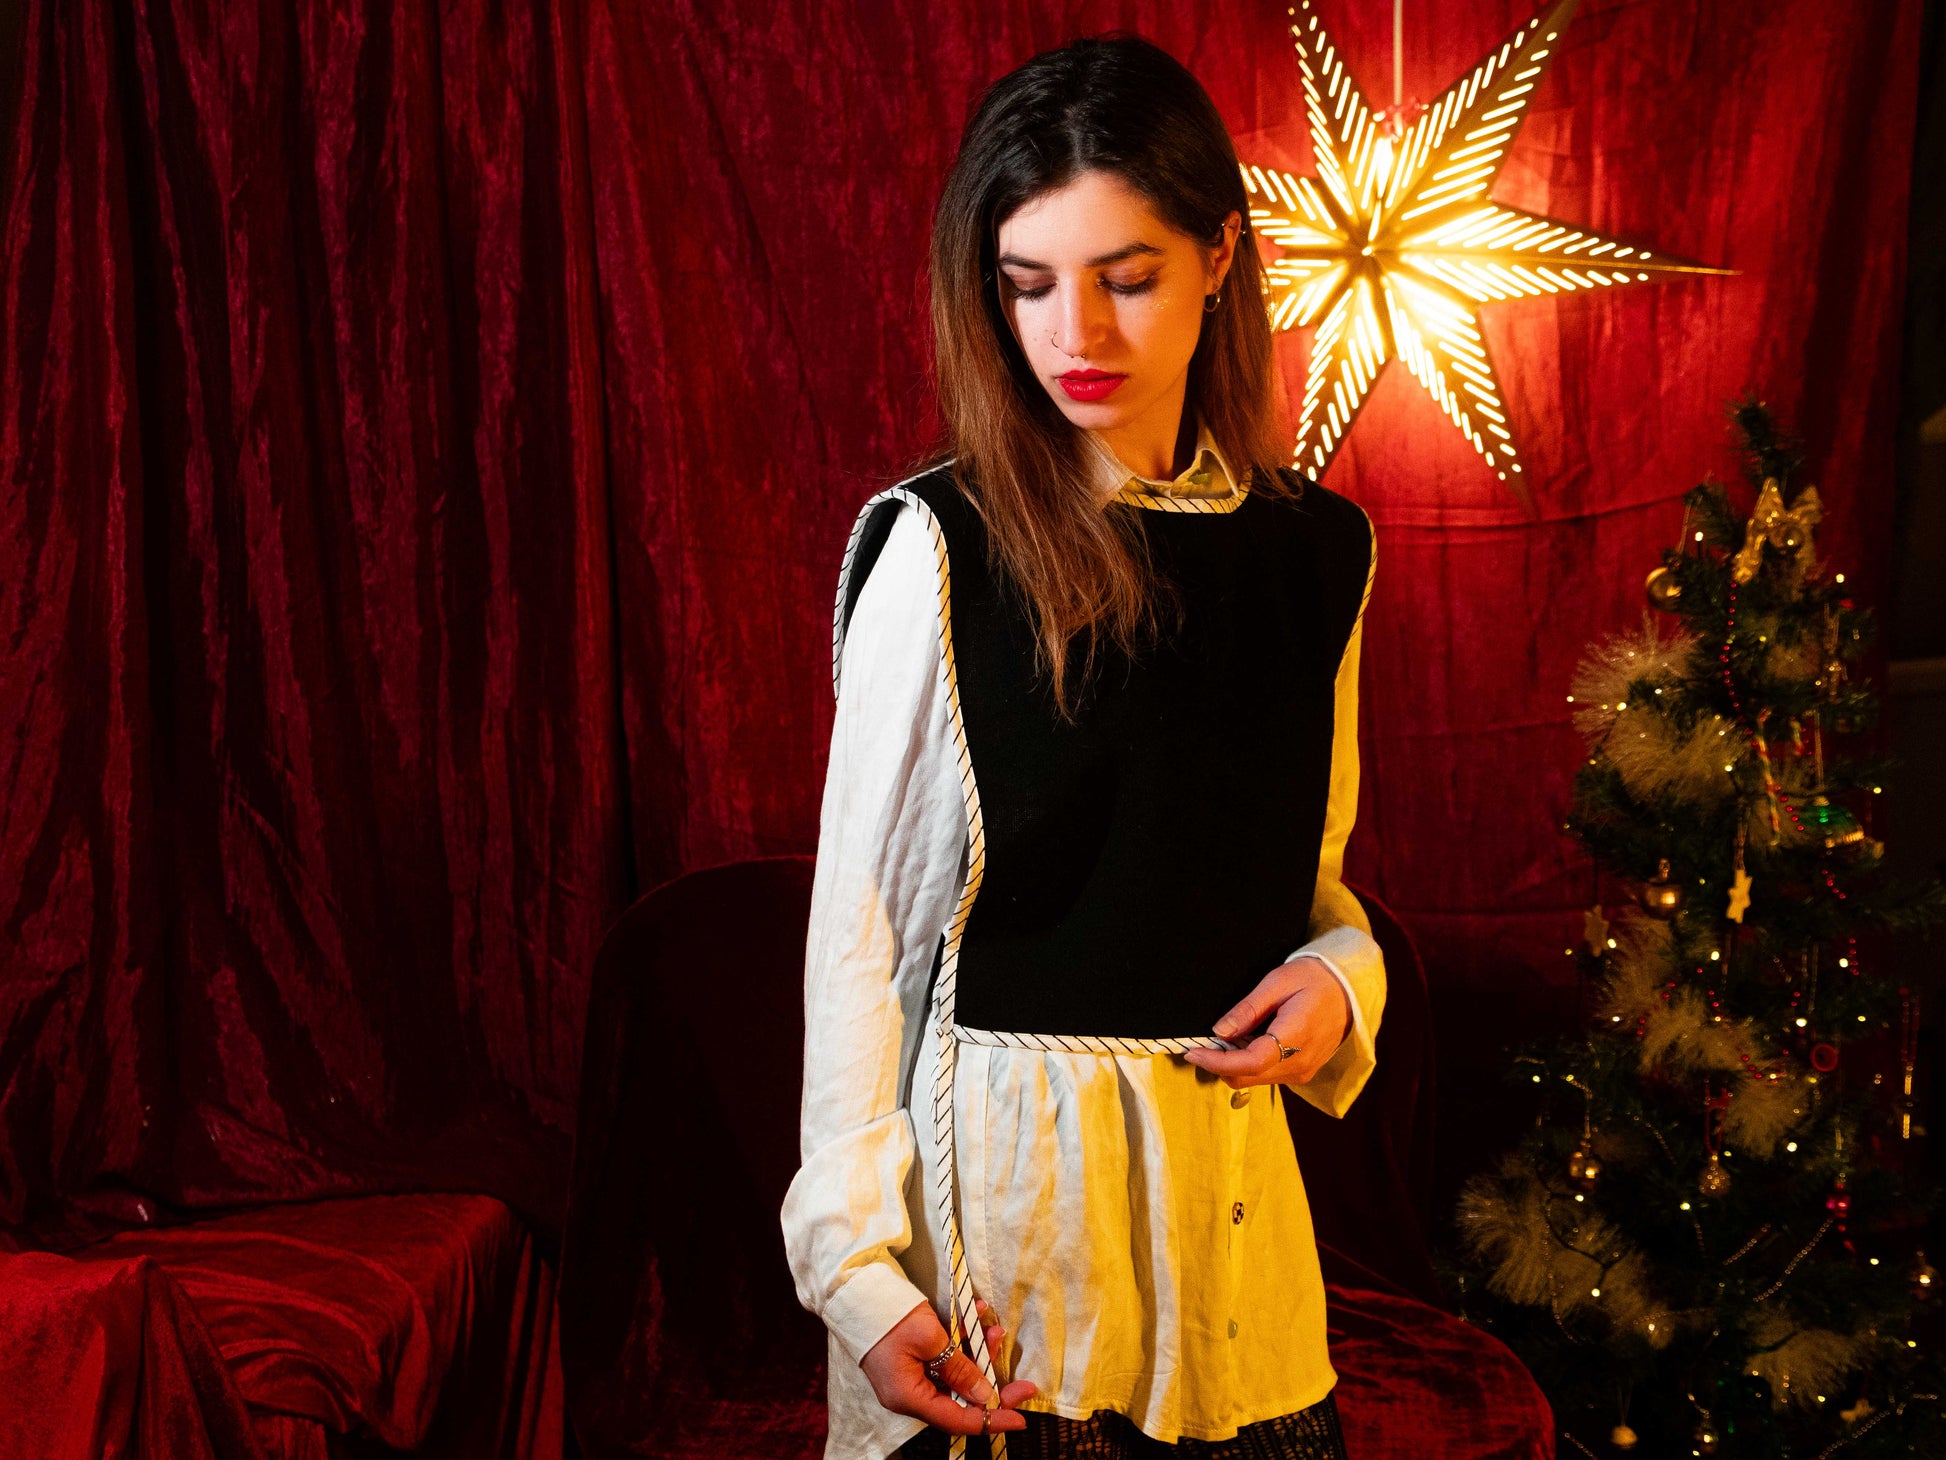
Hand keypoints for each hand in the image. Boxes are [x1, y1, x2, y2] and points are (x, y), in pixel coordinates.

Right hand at [858, 1297, 1038, 1434]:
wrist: (855, 1289)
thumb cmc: (891, 1314)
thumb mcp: (931, 1339)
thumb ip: (960, 1369)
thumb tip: (983, 1395)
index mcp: (908, 1397)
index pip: (956, 1419)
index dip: (990, 1420)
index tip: (1020, 1418)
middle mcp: (908, 1393)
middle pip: (958, 1400)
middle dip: (992, 1386)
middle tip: (1023, 1383)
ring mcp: (908, 1376)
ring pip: (954, 1376)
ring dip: (978, 1355)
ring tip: (995, 1330)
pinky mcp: (910, 1358)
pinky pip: (943, 1360)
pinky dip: (961, 1343)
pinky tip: (975, 1318)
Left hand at [1182, 955, 1351, 1088]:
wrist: (1348, 991)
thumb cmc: (1313, 980)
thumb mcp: (1277, 982)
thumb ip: (1248, 1009)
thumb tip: (1220, 1031)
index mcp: (1295, 1037)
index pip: (1250, 1062)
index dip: (1217, 1061)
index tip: (1192, 1052)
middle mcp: (1299, 1063)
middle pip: (1246, 1077)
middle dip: (1218, 1064)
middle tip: (1200, 1043)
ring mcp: (1302, 1072)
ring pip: (1254, 1080)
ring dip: (1231, 1065)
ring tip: (1223, 1039)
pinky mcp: (1301, 1073)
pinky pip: (1266, 1076)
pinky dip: (1247, 1065)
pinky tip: (1244, 1043)